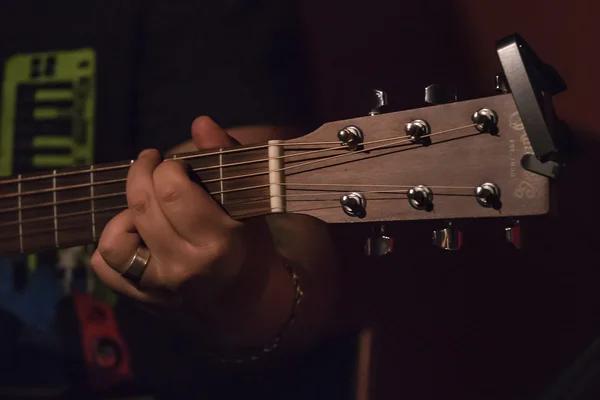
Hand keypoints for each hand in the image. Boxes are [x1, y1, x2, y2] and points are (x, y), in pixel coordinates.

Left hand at [91, 117, 339, 352]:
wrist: (249, 308)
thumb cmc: (252, 250)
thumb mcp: (249, 205)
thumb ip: (225, 159)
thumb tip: (200, 122)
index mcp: (217, 241)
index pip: (172, 188)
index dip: (167, 165)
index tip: (173, 162)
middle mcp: (184, 266)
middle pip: (142, 206)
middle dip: (142, 174)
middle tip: (153, 166)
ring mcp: (159, 287)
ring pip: (115, 239)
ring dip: (124, 213)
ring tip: (142, 207)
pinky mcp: (142, 299)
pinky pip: (105, 267)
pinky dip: (111, 245)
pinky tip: (134, 235)